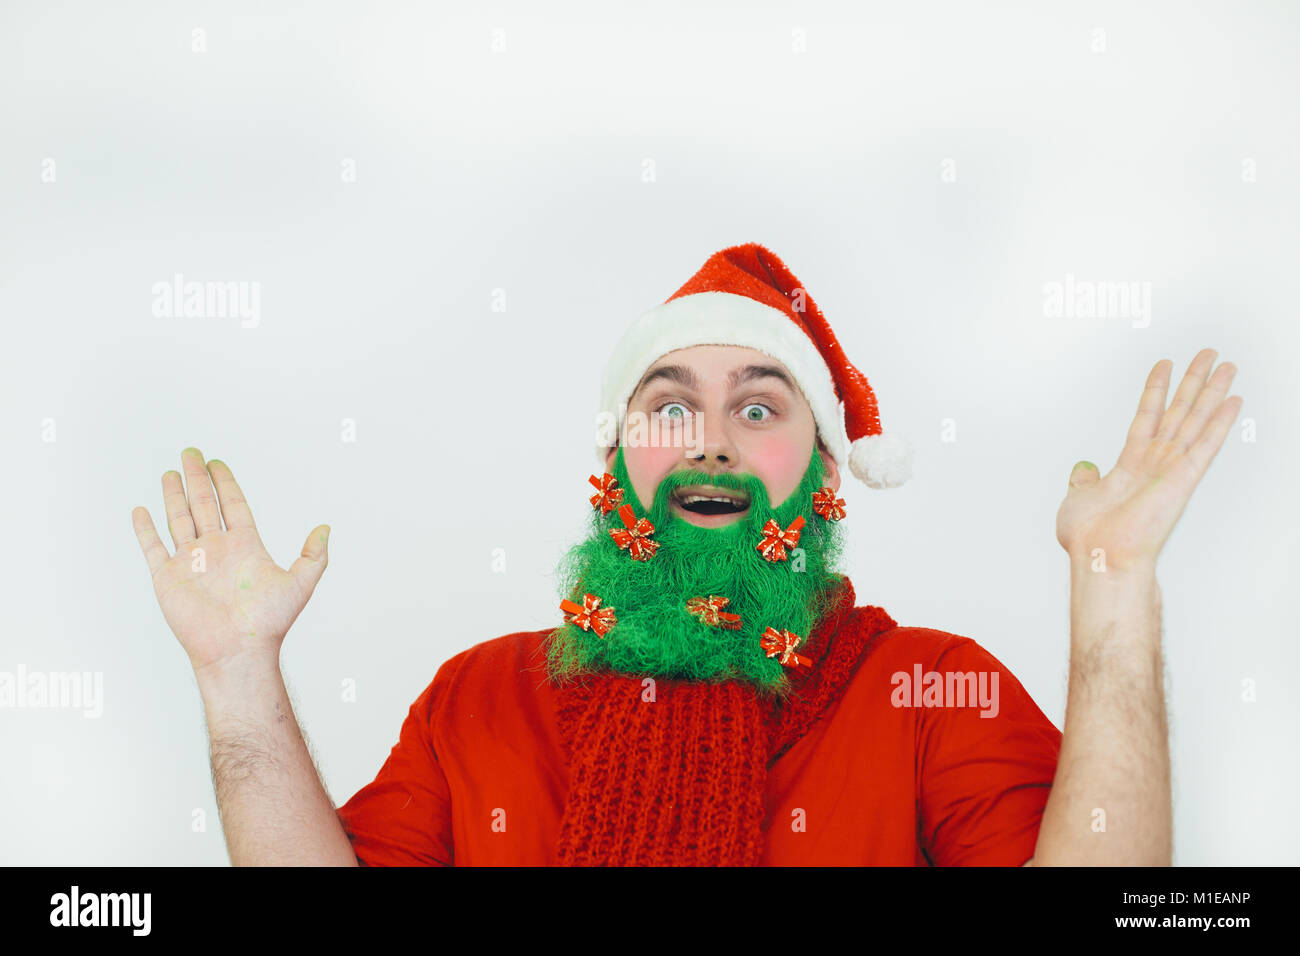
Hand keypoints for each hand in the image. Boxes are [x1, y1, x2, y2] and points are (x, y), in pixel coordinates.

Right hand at [131, 447, 329, 675]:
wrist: (238, 650)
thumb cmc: (269, 622)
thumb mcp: (301, 583)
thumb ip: (314, 555)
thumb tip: (326, 528)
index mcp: (245, 546)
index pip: (234, 505)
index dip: (226, 483)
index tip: (218, 463)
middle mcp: (217, 549)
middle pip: (204, 504)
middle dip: (198, 478)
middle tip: (191, 452)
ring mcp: (191, 562)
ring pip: (179, 519)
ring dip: (174, 496)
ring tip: (170, 473)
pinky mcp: (168, 578)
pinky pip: (153, 547)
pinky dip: (145, 529)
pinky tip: (140, 510)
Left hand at [1055, 349, 1242, 573]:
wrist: (1101, 555)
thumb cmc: (1089, 538)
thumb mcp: (1076, 500)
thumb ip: (1083, 481)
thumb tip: (1082, 470)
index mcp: (1130, 466)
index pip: (1147, 417)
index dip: (1155, 390)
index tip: (1165, 365)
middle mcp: (1154, 463)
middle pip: (1178, 411)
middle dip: (1194, 382)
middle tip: (1209, 355)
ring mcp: (1170, 469)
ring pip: (1195, 419)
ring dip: (1211, 391)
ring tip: (1226, 365)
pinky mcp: (1183, 478)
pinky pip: (1205, 444)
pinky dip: (1220, 422)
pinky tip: (1233, 400)